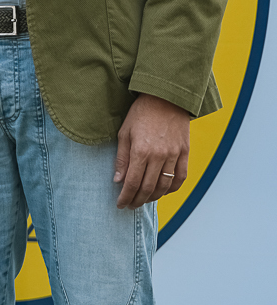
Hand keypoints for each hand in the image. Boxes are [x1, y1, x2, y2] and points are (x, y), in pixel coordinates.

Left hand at [114, 93, 190, 208]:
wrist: (166, 98)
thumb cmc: (141, 114)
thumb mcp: (124, 133)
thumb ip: (121, 158)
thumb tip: (118, 181)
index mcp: (141, 151)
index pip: (132, 183)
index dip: (125, 197)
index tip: (120, 204)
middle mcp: (159, 156)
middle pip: (148, 187)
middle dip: (138, 200)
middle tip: (130, 205)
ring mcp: (174, 155)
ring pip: (165, 186)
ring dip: (154, 197)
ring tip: (144, 200)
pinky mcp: (185, 152)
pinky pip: (181, 177)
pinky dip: (173, 188)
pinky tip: (163, 191)